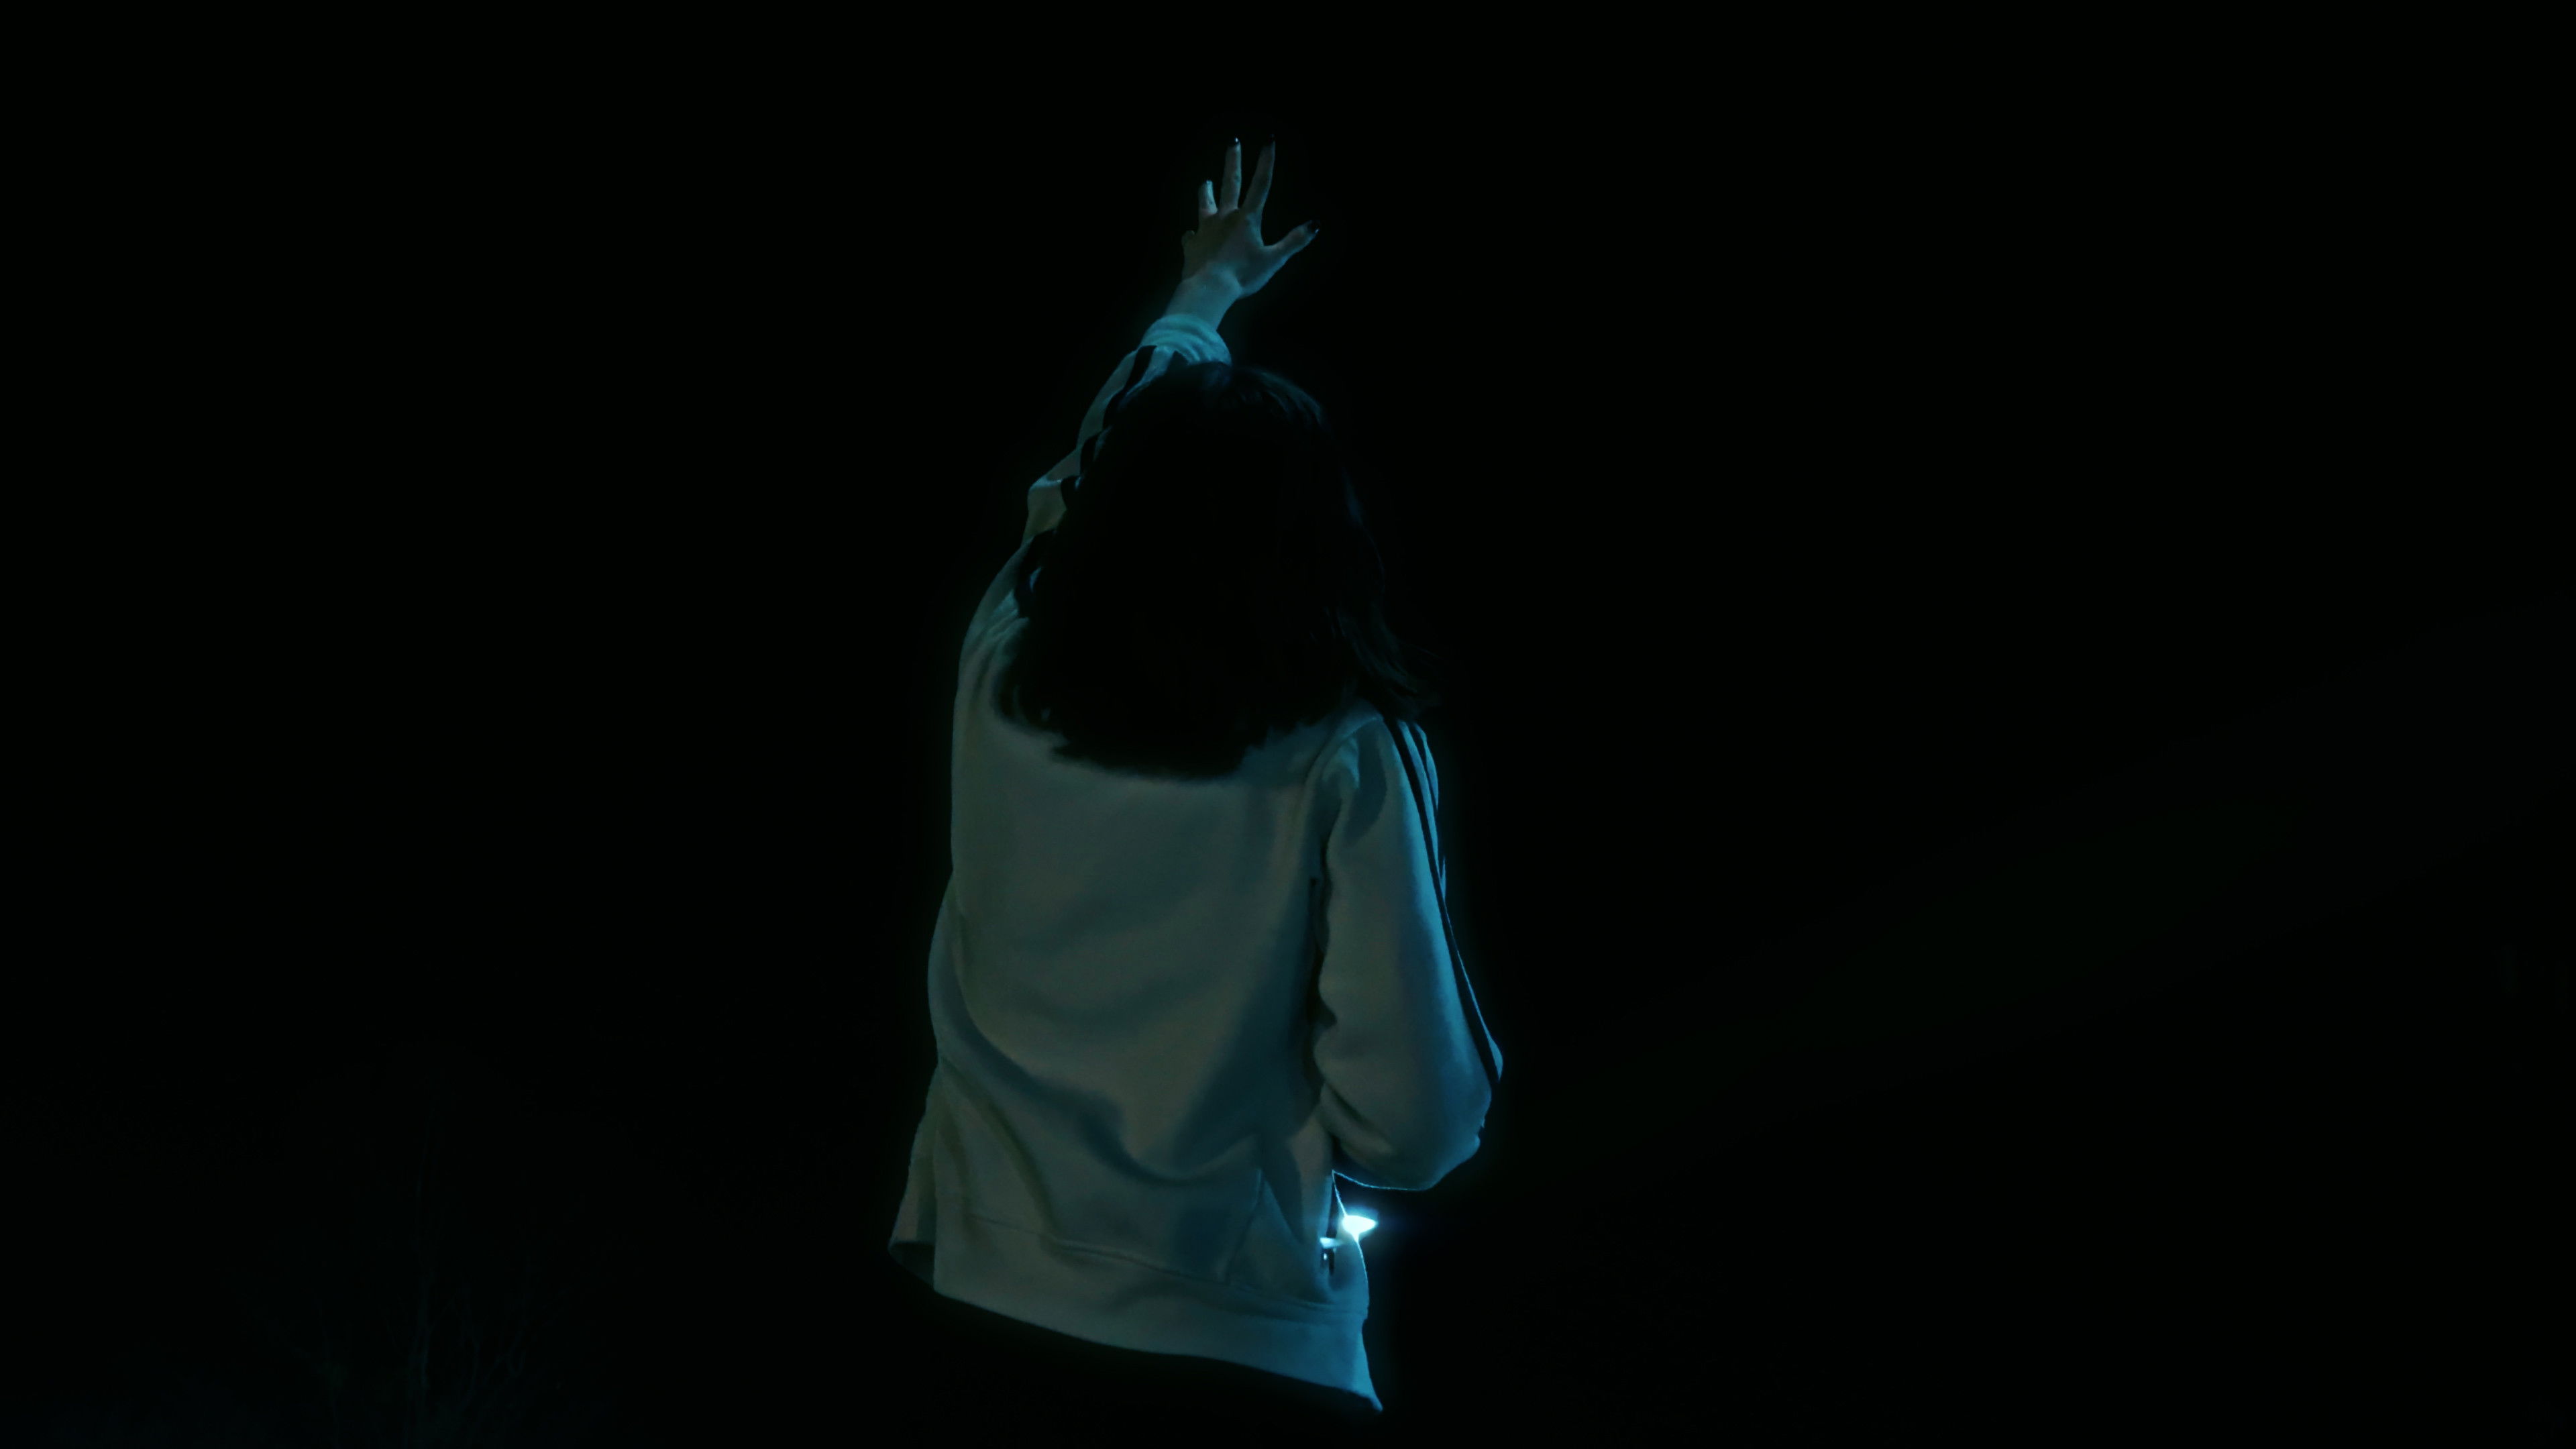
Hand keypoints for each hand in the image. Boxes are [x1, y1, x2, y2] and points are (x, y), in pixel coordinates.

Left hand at [1179, 138, 1319, 297]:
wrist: (1209, 289)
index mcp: (1247, 219)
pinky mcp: (1191, 243)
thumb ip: (1293, 242)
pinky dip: (1192, 234)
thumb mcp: (1273, 260)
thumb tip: (1315, 224)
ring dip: (1205, 191)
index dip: (1266, 162)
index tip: (1268, 141)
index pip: (1261, 185)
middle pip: (1230, 184)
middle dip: (1233, 162)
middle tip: (1233, 143)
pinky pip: (1190, 235)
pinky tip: (1191, 235)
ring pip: (1204, 203)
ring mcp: (1205, 228)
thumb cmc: (1244, 275)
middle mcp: (1225, 217)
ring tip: (1205, 182)